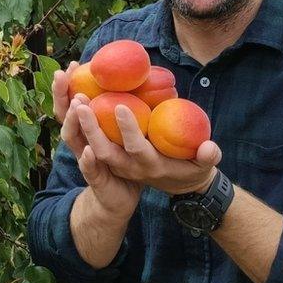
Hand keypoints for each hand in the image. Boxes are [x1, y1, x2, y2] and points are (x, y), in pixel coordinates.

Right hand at [53, 63, 141, 216]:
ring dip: (75, 122)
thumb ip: (129, 109)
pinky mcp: (96, 180)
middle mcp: (82, 141)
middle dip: (62, 95)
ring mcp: (86, 160)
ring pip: (73, 139)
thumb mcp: (124, 131)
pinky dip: (87, 161)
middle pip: (64, 115)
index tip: (73, 64)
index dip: (69, 85)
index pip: (72, 102)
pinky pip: (90, 170)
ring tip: (79, 105)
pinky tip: (88, 151)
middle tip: (63, 75)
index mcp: (87, 128)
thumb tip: (145, 79)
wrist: (120, 199)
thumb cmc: (123, 159)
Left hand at [75, 102, 221, 195]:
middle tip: (81, 102)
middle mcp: (128, 167)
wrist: (176, 185)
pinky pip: (88, 141)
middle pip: (103, 150)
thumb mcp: (203, 167)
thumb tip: (210, 148)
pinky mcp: (110, 156)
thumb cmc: (191, 169)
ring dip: (79, 124)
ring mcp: (117, 163)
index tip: (120, 106)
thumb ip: (207, 157)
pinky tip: (73, 99)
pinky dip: (78, 124)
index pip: (135, 149)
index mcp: (150, 166)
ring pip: (91, 147)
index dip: (128, 130)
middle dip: (90, 128)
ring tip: (72, 97)